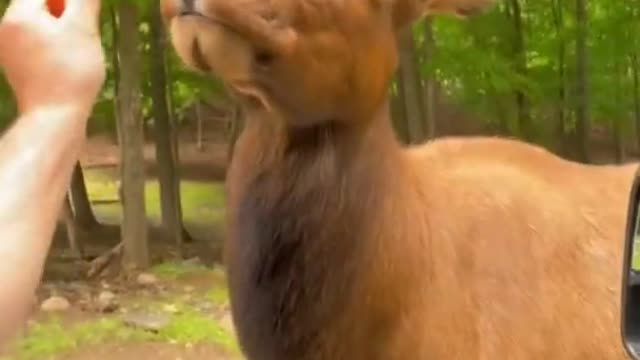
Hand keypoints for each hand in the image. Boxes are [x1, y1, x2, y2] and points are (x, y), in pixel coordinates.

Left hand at [0, 0, 104, 114]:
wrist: (54, 117)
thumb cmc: (71, 70)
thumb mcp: (83, 29)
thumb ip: (84, 0)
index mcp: (19, 14)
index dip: (71, 1)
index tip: (87, 16)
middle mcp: (6, 28)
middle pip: (39, 6)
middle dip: (66, 14)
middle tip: (85, 33)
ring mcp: (8, 49)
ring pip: (39, 27)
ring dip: (62, 31)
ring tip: (79, 50)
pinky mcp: (16, 68)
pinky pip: (35, 45)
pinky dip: (53, 47)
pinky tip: (68, 64)